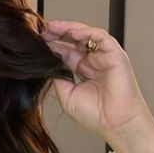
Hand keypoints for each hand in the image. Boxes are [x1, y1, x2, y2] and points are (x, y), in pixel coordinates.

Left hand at [42, 20, 153, 141]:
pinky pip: (101, 37)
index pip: (66, 52)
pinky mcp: (115, 55)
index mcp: (83, 71)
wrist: (116, 124)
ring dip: (69, 29)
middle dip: (58, 33)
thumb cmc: (97, 116)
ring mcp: (104, 57)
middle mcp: (94, 61)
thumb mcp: (67, 97)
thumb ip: (58, 80)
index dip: (53, 45)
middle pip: (74, 40)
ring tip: (53, 28)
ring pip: (86, 35)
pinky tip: (73, 32)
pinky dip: (87, 32)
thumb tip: (48, 66)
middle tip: (43, 31)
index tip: (38, 42)